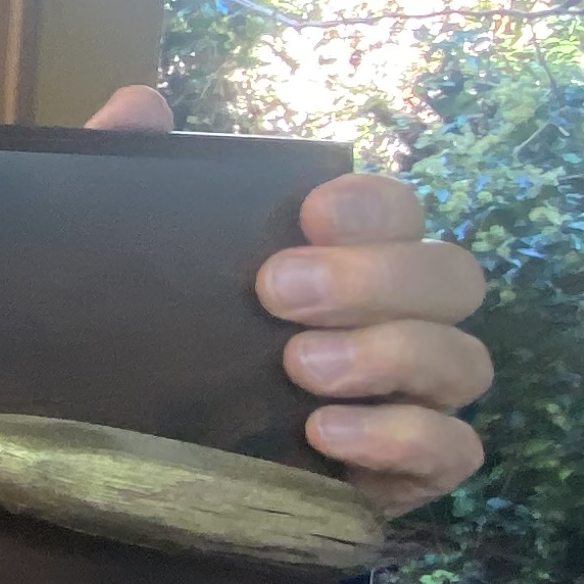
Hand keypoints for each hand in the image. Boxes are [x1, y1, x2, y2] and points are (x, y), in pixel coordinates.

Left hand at [88, 85, 488, 514]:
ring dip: (390, 355)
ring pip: (464, 361)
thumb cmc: (148, 344)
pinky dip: (401, 438)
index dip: (372, 206)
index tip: (308, 214)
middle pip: (452, 278)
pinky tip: (325, 434)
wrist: (122, 470)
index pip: (399, 211)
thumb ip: (128, 178)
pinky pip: (453, 453)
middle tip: (278, 293)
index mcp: (346, 260)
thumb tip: (140, 106)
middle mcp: (395, 322)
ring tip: (299, 367)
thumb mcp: (119, 259)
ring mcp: (412, 401)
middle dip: (378, 278)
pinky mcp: (406, 477)